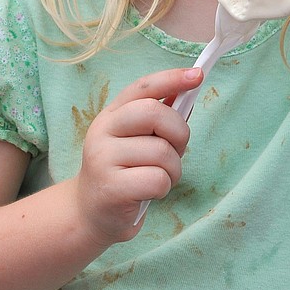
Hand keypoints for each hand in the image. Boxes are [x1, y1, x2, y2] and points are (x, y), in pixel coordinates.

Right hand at [73, 66, 201, 244]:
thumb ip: (160, 118)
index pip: (142, 87)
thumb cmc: (125, 173)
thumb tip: (187, 93)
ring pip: (162, 152)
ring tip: (159, 178)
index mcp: (111, 115)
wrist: (91, 213)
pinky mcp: (111, 187)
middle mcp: (102, 131)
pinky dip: (164, 187)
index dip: (171, 78)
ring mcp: (103, 159)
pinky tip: (150, 192)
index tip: (197, 76)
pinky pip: (158, 179)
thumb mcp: (137, 141)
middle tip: (176, 151)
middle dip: (179, 133)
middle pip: (154, 113)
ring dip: (174, 169)